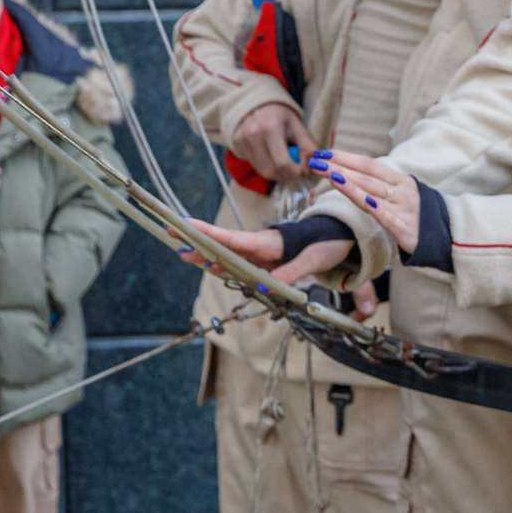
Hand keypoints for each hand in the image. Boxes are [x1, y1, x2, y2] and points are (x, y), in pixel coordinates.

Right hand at [178, 218, 352, 285]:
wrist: (339, 239)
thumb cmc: (326, 245)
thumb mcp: (312, 260)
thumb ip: (289, 273)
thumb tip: (261, 287)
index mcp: (268, 243)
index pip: (232, 238)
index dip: (208, 234)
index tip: (185, 225)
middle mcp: (260, 247)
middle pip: (224, 245)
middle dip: (198, 241)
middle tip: (172, 235)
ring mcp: (262, 255)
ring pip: (229, 254)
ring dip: (207, 254)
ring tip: (183, 253)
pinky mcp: (267, 263)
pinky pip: (241, 264)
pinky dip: (224, 265)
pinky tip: (211, 267)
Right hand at [230, 103, 311, 185]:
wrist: (255, 103)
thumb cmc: (279, 114)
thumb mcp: (297, 126)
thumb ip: (307, 146)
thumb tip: (311, 166)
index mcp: (270, 128)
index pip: (282, 162)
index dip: (294, 172)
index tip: (301, 171)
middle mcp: (252, 135)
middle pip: (271, 170)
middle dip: (286, 176)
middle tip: (294, 171)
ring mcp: (242, 141)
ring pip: (262, 171)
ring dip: (276, 174)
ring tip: (284, 165)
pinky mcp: (237, 146)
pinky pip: (254, 165)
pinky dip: (266, 167)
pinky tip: (271, 158)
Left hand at [312, 152, 421, 253]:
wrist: (448, 235)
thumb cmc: (417, 213)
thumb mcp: (401, 193)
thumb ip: (379, 184)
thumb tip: (349, 172)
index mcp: (399, 180)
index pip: (369, 164)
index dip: (346, 157)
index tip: (324, 153)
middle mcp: (402, 191)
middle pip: (366, 177)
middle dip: (340, 168)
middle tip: (317, 162)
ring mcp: (404, 209)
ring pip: (373, 194)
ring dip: (350, 185)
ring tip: (331, 176)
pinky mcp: (406, 230)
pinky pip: (388, 217)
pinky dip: (375, 208)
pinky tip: (362, 200)